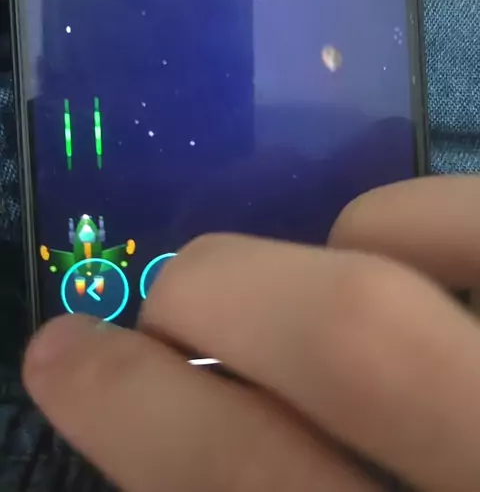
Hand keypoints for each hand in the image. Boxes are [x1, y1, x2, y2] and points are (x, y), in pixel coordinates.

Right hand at [23, 177, 479, 491]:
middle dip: (215, 295)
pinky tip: (398, 251)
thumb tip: (174, 421)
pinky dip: (417, 216)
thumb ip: (272, 487)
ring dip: (322, 260)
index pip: (247, 484)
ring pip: (431, 262)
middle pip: (350, 337)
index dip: (138, 413)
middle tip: (166, 297)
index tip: (66, 354)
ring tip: (306, 289)